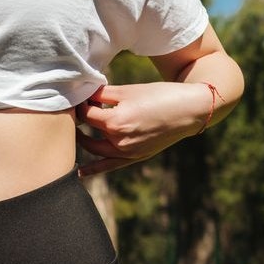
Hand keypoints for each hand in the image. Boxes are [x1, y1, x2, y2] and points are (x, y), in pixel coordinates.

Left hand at [74, 82, 214, 176]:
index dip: (81, 104)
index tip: (80, 97)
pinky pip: (109, 166)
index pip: (87, 114)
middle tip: (74, 113)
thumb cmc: (160, 95)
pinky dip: (93, 170)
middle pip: (88, 133)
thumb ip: (103, 93)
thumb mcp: (129, 90)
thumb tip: (84, 93)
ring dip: (83, 142)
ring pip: (95, 150)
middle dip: (79, 122)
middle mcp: (119, 140)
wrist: (189, 110)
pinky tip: (79, 173)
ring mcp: (127, 152)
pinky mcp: (135, 157)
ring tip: (75, 133)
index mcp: (116, 121)